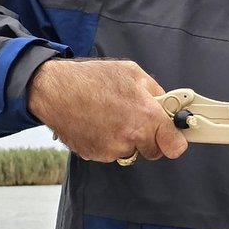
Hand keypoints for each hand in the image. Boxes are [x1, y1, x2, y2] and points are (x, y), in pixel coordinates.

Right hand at [27, 58, 187, 162]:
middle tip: (135, 119)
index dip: (175, 141)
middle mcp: (131, 136)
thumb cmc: (91, 79)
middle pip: (153, 151)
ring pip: (130, 150)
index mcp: (147, 116)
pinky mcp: (96, 154)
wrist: (53, 89)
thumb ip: (156, 92)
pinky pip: (110, 152)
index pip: (175, 146)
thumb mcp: (132, 73)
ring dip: (125, 138)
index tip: (174, 138)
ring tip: (110, 115)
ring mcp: (112, 148)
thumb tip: (168, 104)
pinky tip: (97, 123)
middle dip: (149, 138)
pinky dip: (107, 141)